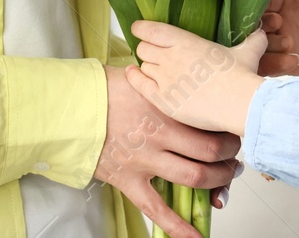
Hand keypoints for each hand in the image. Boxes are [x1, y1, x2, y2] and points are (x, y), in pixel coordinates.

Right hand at [94, 64, 241, 237]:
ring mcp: (145, 160)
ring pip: (194, 176)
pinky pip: (157, 208)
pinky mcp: (128, 180)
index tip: (230, 126)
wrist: (65, 108)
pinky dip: (177, 226)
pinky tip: (194, 236)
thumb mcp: (139, 76)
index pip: (208, 117)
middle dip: (228, 155)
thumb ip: (164, 84)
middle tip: (234, 155)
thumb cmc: (99, 89)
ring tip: (224, 179)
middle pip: (209, 150)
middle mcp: (159, 133)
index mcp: (163, 104)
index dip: (225, 126)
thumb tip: (184, 83)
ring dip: (216, 181)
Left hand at [125, 21, 266, 135]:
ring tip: (152, 70)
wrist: (238, 102)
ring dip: (146, 67)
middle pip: (145, 48)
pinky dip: (134, 78)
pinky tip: (132, 74)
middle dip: (147, 50)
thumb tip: (262, 30)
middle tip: (153, 54)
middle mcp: (170, 56)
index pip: (152, 29)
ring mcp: (164, 78)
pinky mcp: (162, 99)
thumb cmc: (241, 76)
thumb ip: (252, 39)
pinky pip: (139, 84)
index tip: (139, 29)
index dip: (143, 29)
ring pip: (144, 66)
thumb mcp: (248, 52)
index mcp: (185, 40)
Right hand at [257, 0, 298, 77]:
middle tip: (279, 25)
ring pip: (259, 48)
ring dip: (268, 46)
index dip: (263, 7)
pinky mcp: (287, 65)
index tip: (273, 11)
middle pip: (256, 26)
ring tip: (289, 44)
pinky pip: (271, 67)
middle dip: (263, 27)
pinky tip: (294, 60)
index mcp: (285, 4)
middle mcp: (280, 25)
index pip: (264, 3)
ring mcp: (281, 45)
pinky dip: (277, 64)